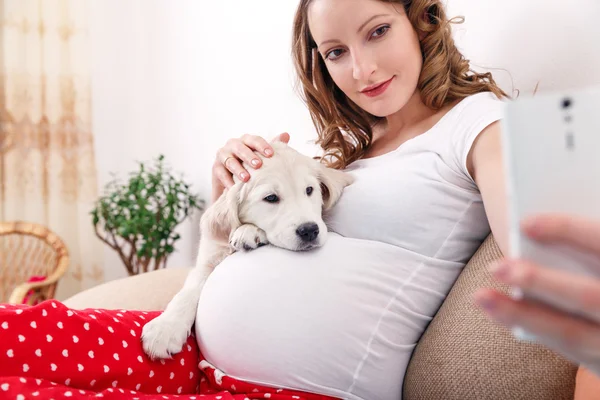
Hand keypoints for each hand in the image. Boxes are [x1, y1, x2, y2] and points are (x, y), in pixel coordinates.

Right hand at [211, 132, 289, 201]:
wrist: (235, 183)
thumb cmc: (251, 167)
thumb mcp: (263, 158)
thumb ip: (273, 146)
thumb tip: (286, 134)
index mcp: (246, 141)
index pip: (253, 140)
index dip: (262, 145)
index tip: (271, 154)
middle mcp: (233, 145)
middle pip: (240, 147)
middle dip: (249, 156)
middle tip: (258, 165)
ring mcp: (223, 156)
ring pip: (229, 160)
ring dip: (237, 169)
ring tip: (246, 178)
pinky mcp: (216, 168)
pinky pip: (220, 173)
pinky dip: (227, 180)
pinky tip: (234, 187)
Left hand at [474, 213, 599, 375]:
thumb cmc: (599, 267)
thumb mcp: (597, 256)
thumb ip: (583, 247)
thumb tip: (533, 225)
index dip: (569, 230)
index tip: (525, 223)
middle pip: (588, 296)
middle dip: (539, 280)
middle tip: (495, 267)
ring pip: (572, 332)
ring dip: (521, 314)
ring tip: (481, 296)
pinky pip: (567, 349)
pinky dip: (531, 329)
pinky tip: (498, 312)